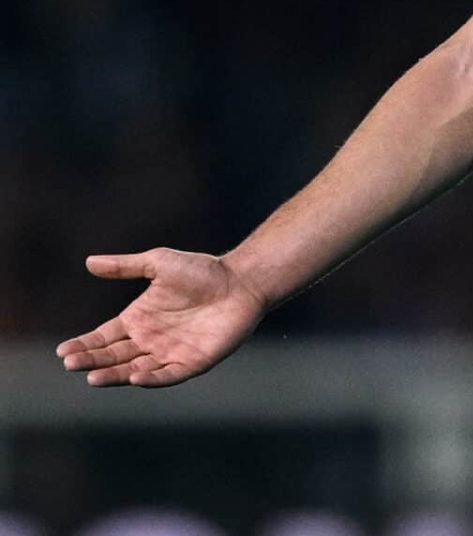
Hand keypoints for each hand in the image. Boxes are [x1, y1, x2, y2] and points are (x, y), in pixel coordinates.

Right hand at [56, 249, 267, 387]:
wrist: (241, 280)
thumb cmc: (202, 270)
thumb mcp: (158, 263)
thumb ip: (125, 266)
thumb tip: (88, 262)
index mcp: (138, 319)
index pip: (103, 338)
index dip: (83, 345)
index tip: (62, 352)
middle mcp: (150, 340)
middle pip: (114, 356)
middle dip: (92, 361)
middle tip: (71, 363)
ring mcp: (170, 352)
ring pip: (135, 369)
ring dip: (114, 375)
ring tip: (92, 377)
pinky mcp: (193, 361)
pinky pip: (169, 374)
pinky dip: (152, 378)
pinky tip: (135, 377)